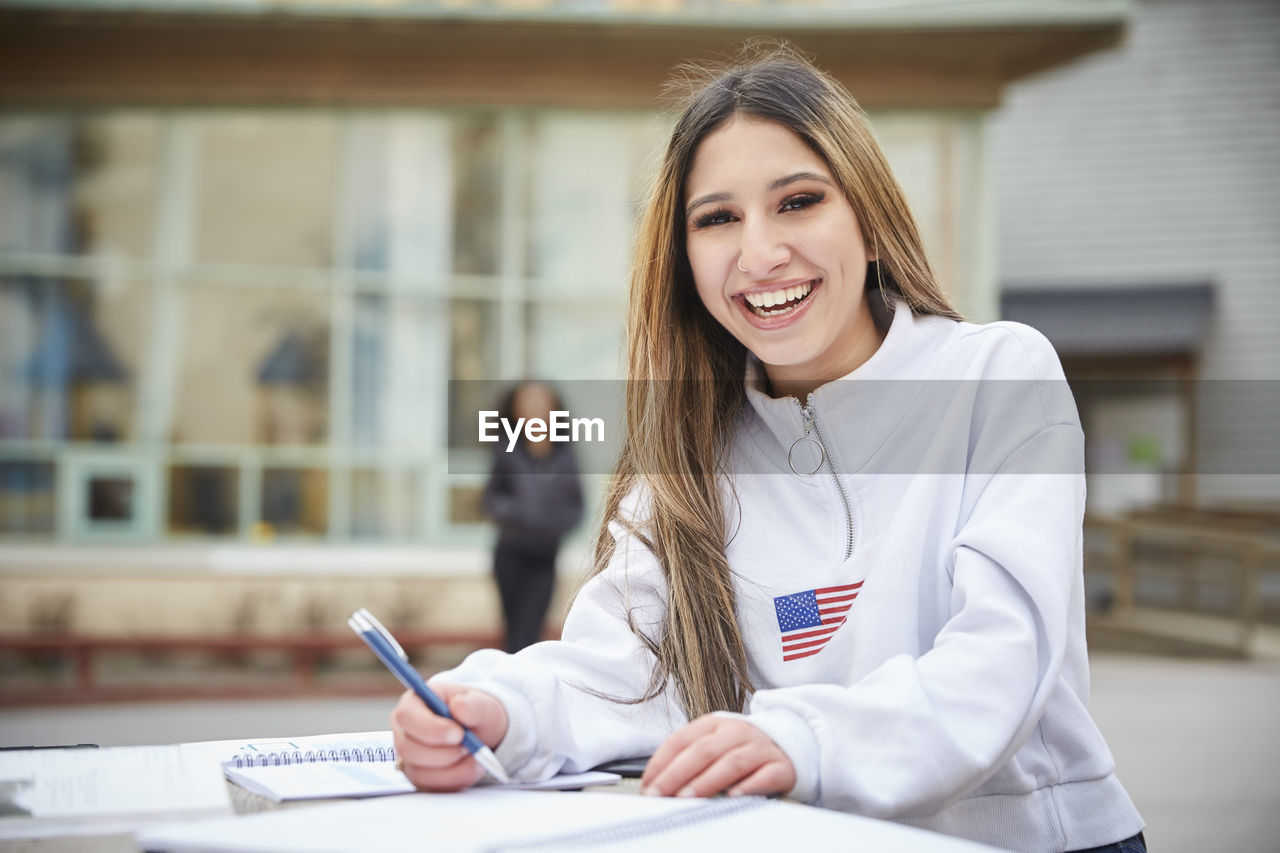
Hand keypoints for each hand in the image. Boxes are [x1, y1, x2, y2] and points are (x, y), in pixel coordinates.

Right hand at [390, 682, 507, 791]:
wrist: (482, 734)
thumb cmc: (476, 714)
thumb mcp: (483, 704)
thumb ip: (473, 705)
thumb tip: (458, 706)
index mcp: (414, 703)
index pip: (406, 716)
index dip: (430, 728)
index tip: (458, 734)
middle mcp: (405, 731)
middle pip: (408, 748)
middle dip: (443, 753)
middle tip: (469, 747)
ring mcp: (409, 757)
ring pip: (418, 772)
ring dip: (452, 768)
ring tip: (474, 756)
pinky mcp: (419, 777)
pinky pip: (430, 787)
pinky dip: (454, 780)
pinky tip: (471, 768)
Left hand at [640, 715, 795, 798]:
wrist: (787, 743)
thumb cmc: (740, 748)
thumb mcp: (713, 745)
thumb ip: (688, 760)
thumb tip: (657, 785)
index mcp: (714, 724)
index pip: (682, 739)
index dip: (662, 762)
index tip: (648, 785)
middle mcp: (736, 732)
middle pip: (703, 750)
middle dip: (677, 773)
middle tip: (660, 794)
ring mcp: (759, 748)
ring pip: (731, 762)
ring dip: (707, 780)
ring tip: (688, 797)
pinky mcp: (780, 766)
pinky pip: (765, 775)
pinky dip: (749, 786)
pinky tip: (734, 797)